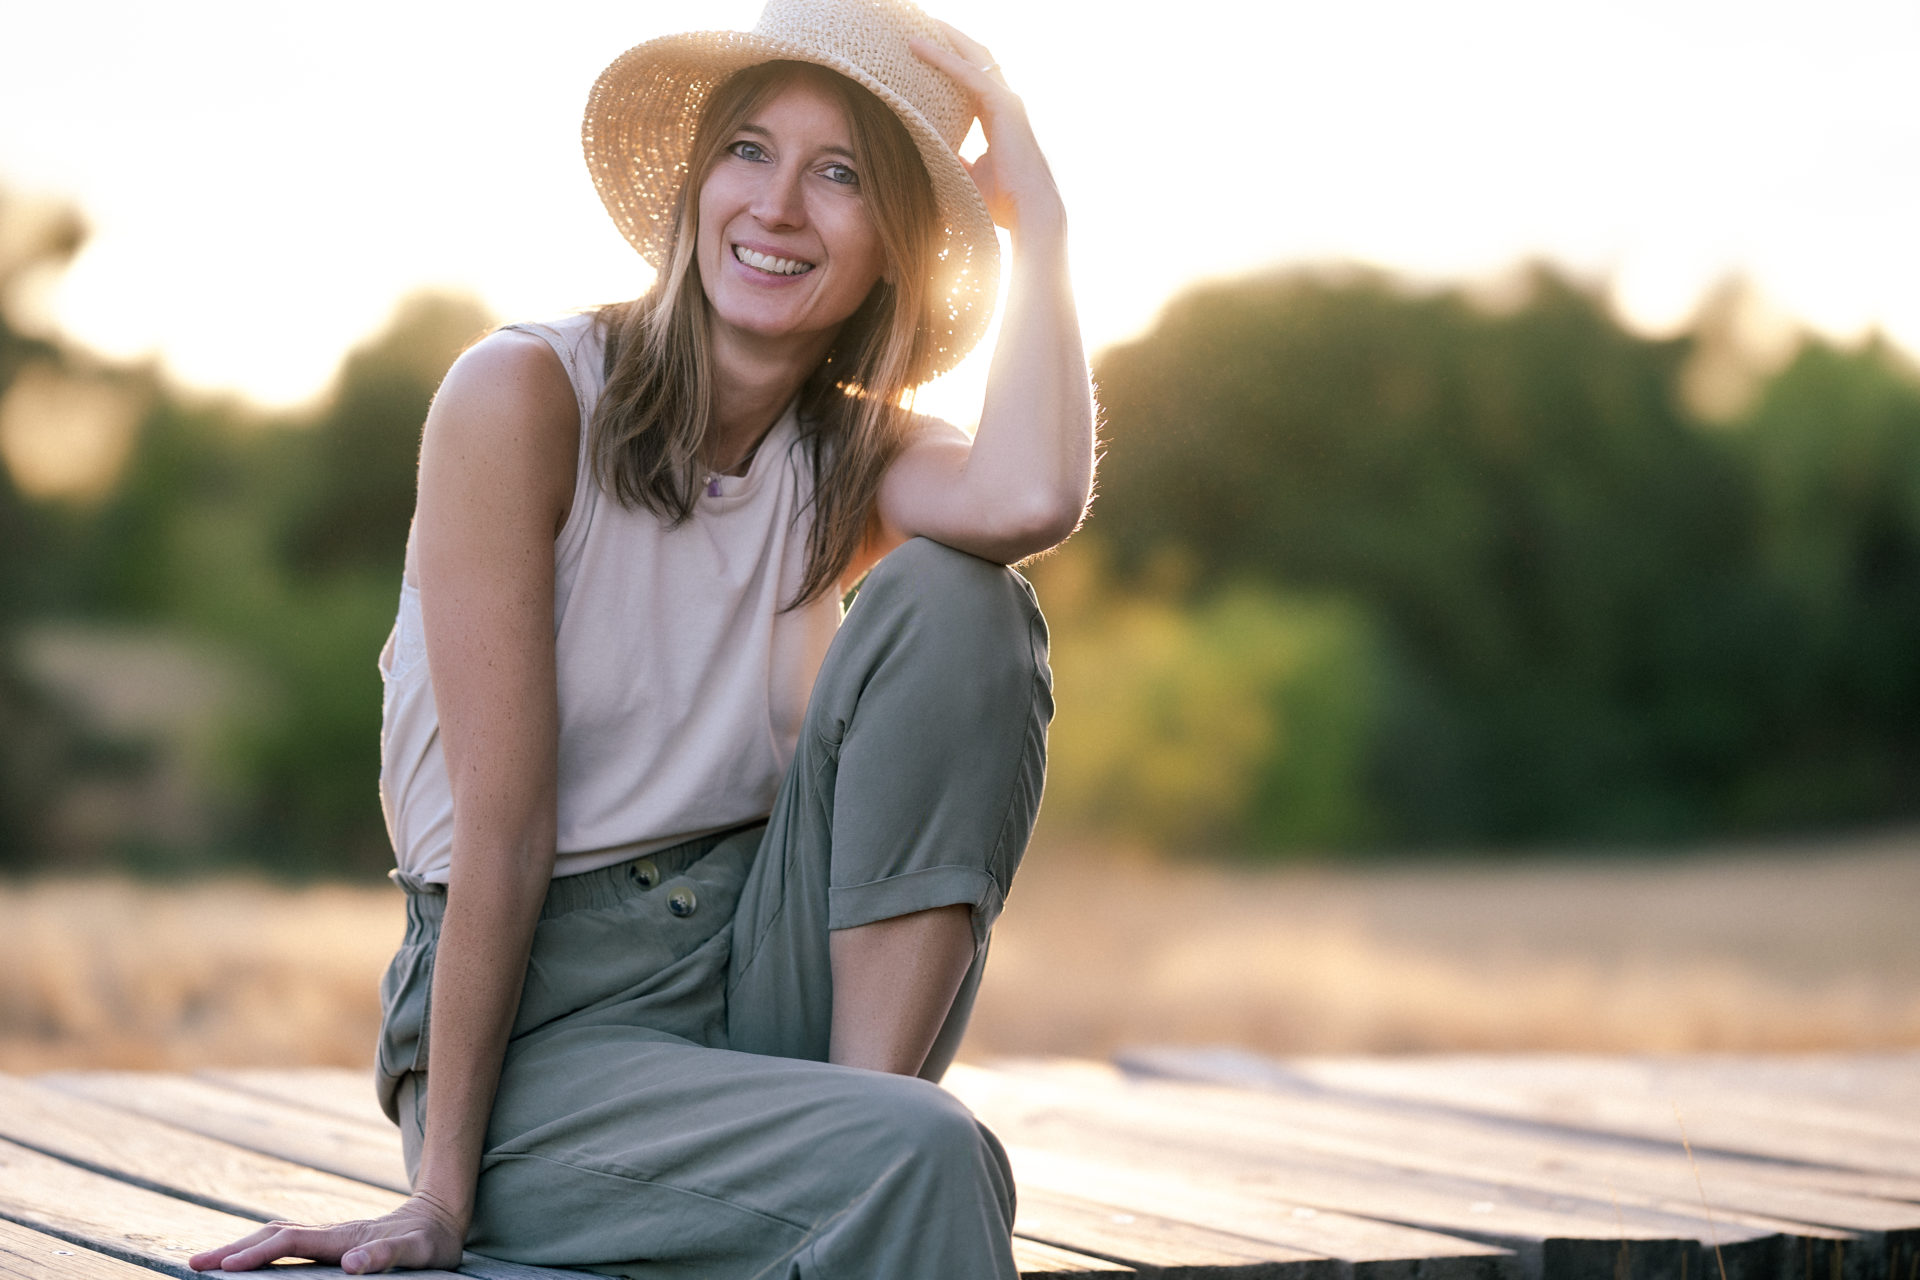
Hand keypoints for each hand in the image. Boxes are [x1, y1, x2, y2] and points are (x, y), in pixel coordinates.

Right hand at [188, 1192, 465, 1274]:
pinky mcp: (332, 1243)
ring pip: (276, 1237)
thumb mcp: (416, 1252)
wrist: (441, 1216)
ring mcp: (329, 1237)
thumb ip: (386, 1257)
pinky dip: (260, 1249)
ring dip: (242, 1247)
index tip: (225, 1268)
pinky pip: (288, 1244)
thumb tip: (349, 1267)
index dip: (258, 1255)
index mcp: (343, 1239)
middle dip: (233, 1249)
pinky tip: (247, 1260)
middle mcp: (331, 1234)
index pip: (290, 1244)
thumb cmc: (430, 1241)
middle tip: (193, 1264)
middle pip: (273, 1236)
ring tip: (207, 1262)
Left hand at [909, 22, 1063, 235]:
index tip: (921, 46)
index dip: (949, 60)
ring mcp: (1007, 101)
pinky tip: (918, 46)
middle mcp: (1006, 102)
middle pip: (975, 57)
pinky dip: (943, 57)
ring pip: (973, 56)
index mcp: (998, 116)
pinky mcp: (1004, 106)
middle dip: (949, 37)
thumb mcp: (969, 175)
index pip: (971, 78)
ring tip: (916, 22)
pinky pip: (968, 73)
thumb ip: (954, 159)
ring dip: (944, 37)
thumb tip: (931, 152)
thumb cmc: (1004, 202)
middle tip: (919, 21)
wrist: (1031, 213)